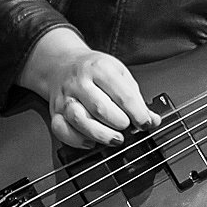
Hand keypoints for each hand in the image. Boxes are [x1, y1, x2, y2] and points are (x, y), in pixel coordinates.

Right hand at [17, 27, 159, 147]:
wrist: (63, 64)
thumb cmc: (95, 70)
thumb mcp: (119, 74)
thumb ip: (135, 98)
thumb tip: (152, 120)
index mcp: (100, 68)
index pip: (122, 93)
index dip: (137, 113)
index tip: (145, 123)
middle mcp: (80, 81)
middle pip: (100, 107)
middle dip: (118, 122)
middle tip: (128, 129)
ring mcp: (65, 97)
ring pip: (79, 119)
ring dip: (100, 133)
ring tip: (115, 138)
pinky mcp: (54, 111)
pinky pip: (61, 129)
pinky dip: (77, 140)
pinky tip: (91, 142)